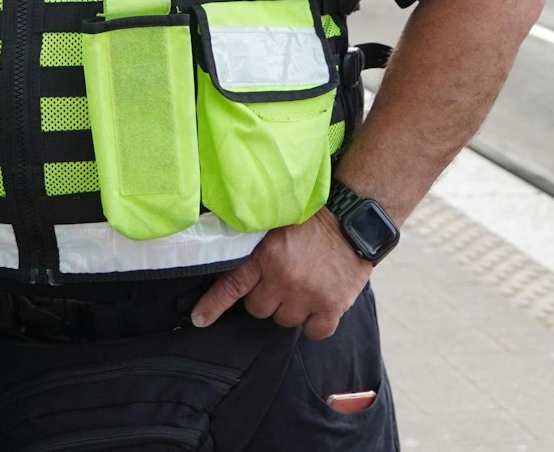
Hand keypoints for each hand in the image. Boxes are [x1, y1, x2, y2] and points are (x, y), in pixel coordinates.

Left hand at [190, 208, 371, 339]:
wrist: (354, 222)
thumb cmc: (315, 222)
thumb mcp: (277, 227)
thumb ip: (258, 250)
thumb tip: (235, 265)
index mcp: (267, 256)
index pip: (232, 285)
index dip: (213, 305)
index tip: (199, 319)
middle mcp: (284, 279)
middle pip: (258, 309)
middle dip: (265, 299)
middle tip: (280, 283)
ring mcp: (308, 295)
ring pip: (284, 321)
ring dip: (290, 310)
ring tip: (303, 288)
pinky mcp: (332, 306)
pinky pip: (314, 331)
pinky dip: (314, 324)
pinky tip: (318, 307)